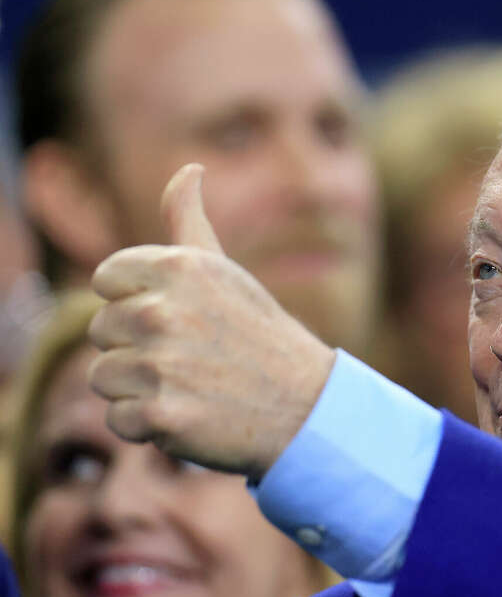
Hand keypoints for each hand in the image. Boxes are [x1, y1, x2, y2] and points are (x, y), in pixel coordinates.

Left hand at [88, 163, 335, 479]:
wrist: (305, 408)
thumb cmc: (261, 338)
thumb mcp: (227, 272)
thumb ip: (190, 220)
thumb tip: (189, 169)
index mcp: (177, 268)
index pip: (106, 280)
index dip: (137, 303)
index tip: (180, 319)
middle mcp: (163, 311)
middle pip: (102, 331)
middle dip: (139, 350)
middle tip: (195, 360)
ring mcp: (162, 365)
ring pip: (104, 377)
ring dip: (141, 390)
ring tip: (192, 388)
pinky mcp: (161, 415)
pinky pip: (119, 420)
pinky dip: (150, 428)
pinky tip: (191, 417)